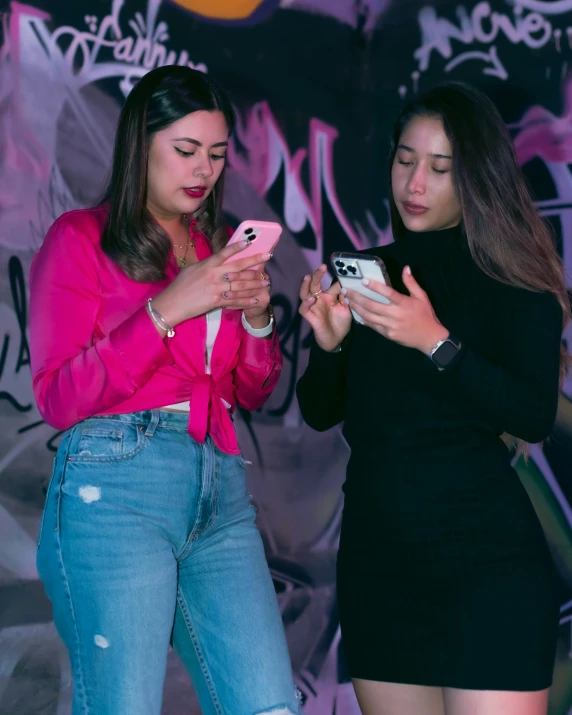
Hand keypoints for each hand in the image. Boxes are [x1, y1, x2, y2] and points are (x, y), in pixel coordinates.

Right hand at [151, 240, 271, 327]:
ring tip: (266, 280)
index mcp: (207, 264)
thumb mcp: (192, 270)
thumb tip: (218, 260)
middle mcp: (213, 274)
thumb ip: (207, 265)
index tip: (250, 242)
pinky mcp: (217, 301)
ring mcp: (216, 288)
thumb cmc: (180, 286)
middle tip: (268, 257)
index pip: (225, 253)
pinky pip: (236, 300)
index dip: (238, 247)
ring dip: (255, 282)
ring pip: (241, 284)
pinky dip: (247, 300)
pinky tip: (256, 298)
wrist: (172, 304)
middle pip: (239, 267)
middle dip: (255, 262)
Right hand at [299, 264, 351, 351]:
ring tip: (308, 277)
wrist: (337, 340)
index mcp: (328, 297)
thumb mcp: (346, 308)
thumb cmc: (340, 323)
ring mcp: (313, 308)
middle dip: (316, 275)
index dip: (331, 277)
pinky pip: (304, 310)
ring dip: (305, 286)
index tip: (337, 269)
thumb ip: (345, 297)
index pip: (328, 284)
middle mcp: (319, 300)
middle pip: (314, 285)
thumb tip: (347, 283)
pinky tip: (311, 299)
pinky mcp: (310, 317)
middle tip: (322, 267)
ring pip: (304, 294)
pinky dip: (306, 304)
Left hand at [343, 265, 448, 353]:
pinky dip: (363, 319)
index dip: (375, 287)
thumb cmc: (425, 315)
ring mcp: (390, 326)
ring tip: (347, 301)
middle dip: (357, 298)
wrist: (429, 338)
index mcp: (404, 303)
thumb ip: (411, 283)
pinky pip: (373, 326)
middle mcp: (395, 315)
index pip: (388, 293)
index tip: (363, 281)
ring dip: (356, 308)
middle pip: (372, 305)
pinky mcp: (388, 334)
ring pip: (369, 316)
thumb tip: (406, 268)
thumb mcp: (422, 297)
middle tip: (346, 291)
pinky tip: (356, 313)